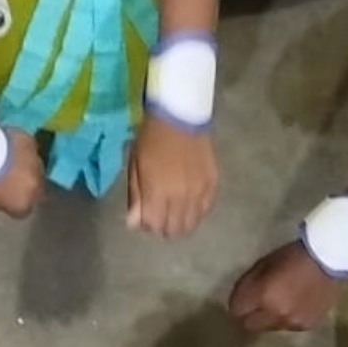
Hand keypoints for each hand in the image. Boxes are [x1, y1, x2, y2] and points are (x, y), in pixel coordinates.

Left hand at [0, 129, 43, 217]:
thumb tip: (0, 198)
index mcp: (22, 203)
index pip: (23, 210)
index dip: (14, 202)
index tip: (6, 196)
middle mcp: (35, 186)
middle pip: (34, 189)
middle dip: (24, 185)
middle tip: (8, 178)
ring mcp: (35, 163)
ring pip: (34, 168)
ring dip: (24, 167)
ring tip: (8, 161)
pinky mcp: (31, 143)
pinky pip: (28, 148)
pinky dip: (21, 149)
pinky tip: (8, 146)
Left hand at [127, 115, 217, 237]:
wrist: (180, 116)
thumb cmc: (151, 139)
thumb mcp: (135, 166)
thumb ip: (136, 197)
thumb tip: (134, 224)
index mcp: (157, 192)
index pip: (154, 225)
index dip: (147, 223)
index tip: (146, 213)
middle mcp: (180, 197)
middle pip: (174, 230)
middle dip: (164, 227)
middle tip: (160, 213)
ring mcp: (199, 192)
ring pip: (191, 224)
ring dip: (180, 222)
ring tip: (175, 210)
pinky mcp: (212, 185)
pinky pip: (205, 210)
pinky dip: (196, 211)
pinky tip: (189, 201)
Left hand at [229, 241, 339, 333]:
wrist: (328, 260)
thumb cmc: (292, 256)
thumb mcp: (263, 264)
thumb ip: (247, 285)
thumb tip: (238, 300)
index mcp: (261, 296)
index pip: (236, 310)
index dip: (237, 304)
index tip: (243, 299)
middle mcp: (275, 314)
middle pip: (250, 326)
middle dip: (250, 316)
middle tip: (257, 305)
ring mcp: (292, 323)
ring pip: (269, 328)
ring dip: (270, 318)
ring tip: (281, 303)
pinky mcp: (307, 326)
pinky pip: (289, 327)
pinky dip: (288, 319)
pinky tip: (297, 305)